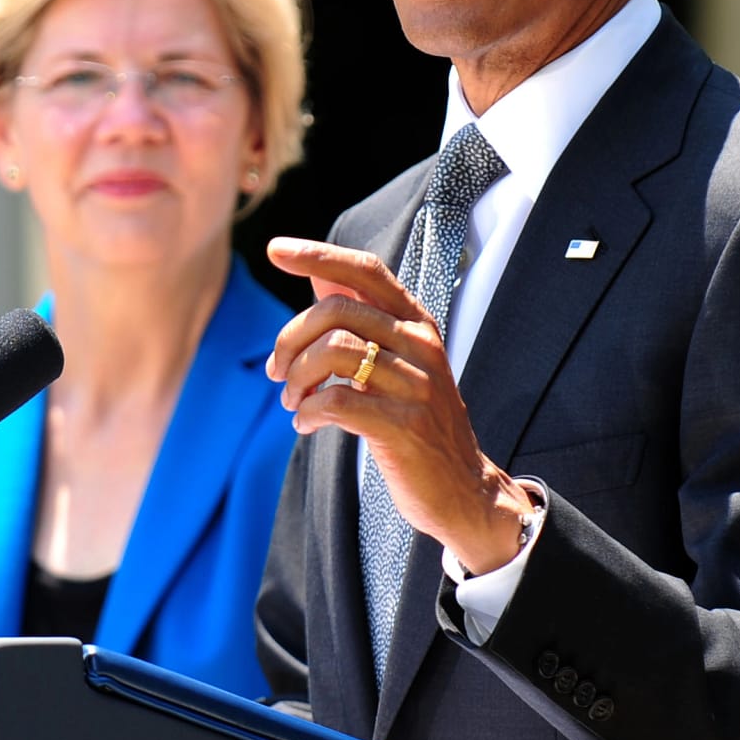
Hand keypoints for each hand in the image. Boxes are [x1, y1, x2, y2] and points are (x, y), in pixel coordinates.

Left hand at [265, 236, 533, 573]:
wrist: (463, 489)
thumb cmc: (417, 420)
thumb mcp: (397, 360)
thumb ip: (360, 317)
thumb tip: (317, 272)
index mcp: (416, 323)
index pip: (366, 272)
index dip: (319, 255)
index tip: (276, 250)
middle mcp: (420, 345)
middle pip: (336, 311)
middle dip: (290, 339)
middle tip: (277, 372)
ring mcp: (416, 385)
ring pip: (333, 351)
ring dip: (295, 378)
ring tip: (293, 401)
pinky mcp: (404, 426)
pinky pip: (336, 401)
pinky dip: (308, 412)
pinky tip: (306, 424)